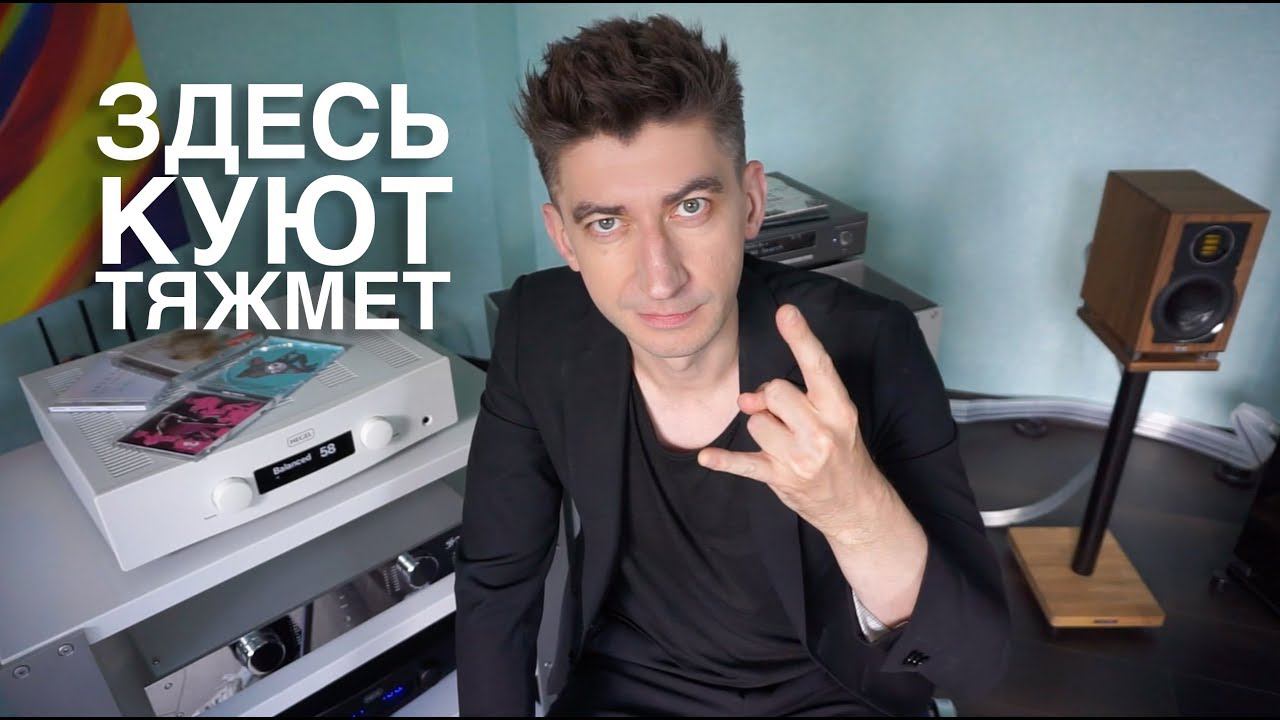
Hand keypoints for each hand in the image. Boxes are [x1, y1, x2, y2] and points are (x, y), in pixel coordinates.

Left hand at [698, 304, 884, 540]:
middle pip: (775, 391)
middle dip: (771, 399)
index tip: (786, 313)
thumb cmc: (840, 451)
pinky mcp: (781, 478)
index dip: (800, 337)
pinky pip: (744, 463)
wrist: (856, 503)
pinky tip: (707, 457)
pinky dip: (724, 461)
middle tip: (784, 416)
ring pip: (756, 422)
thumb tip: (747, 398)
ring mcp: (800, 457)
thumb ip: (791, 398)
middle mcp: (821, 431)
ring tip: (781, 442)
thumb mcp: (830, 418)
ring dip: (761, 428)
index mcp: (838, 408)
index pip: (818, 366)